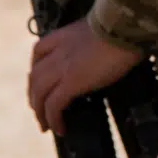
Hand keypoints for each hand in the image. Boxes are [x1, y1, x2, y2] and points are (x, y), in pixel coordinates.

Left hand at [28, 19, 141, 134]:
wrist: (123, 28)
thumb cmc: (121, 28)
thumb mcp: (99, 29)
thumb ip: (91, 40)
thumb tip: (101, 50)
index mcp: (63, 36)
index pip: (38, 51)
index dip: (35, 68)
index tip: (39, 80)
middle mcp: (57, 51)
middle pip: (34, 77)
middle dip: (33, 96)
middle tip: (39, 110)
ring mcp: (62, 67)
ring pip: (39, 93)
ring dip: (39, 112)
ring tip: (46, 125)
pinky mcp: (71, 82)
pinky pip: (54, 105)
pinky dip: (53, 119)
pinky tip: (59, 129)